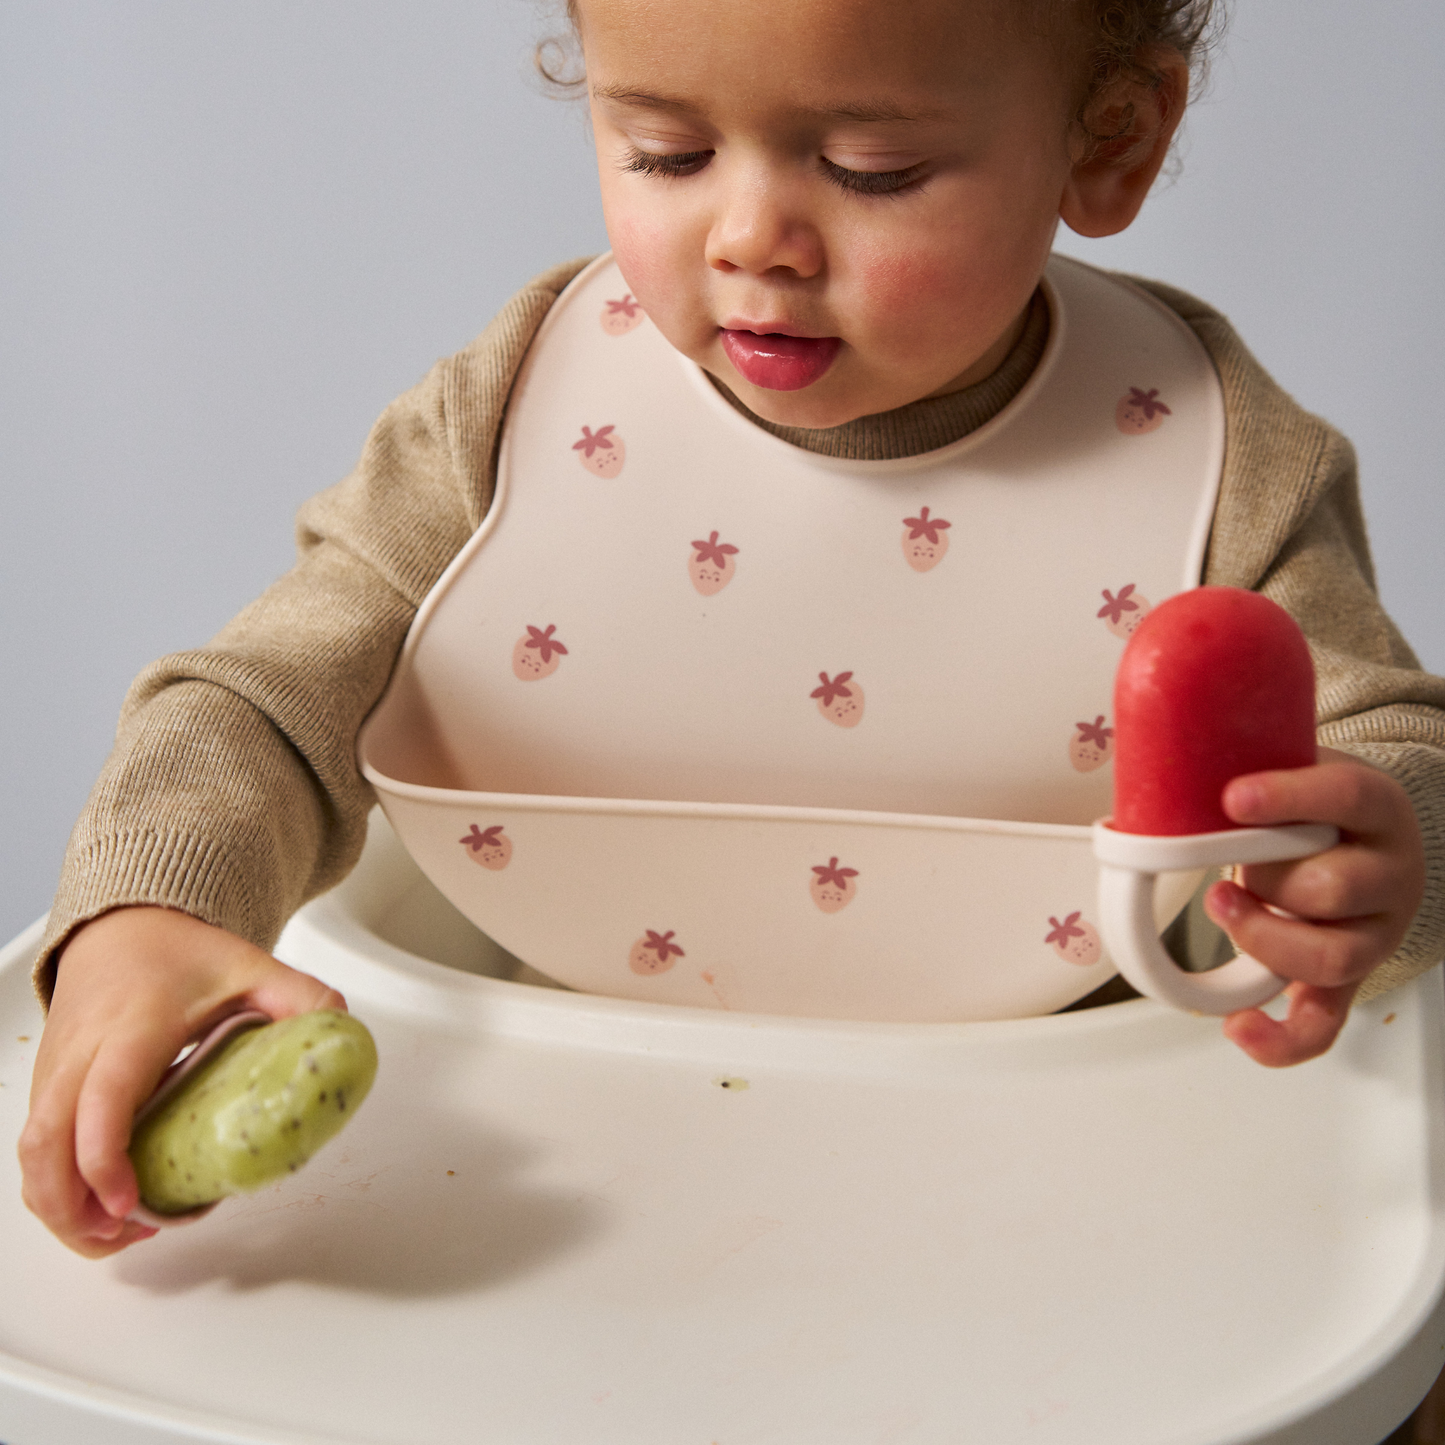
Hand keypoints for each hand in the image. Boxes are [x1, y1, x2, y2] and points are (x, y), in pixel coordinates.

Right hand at [19, 906, 344, 1256]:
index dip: (103, 1158)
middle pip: (46, 1142)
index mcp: (135, 1026)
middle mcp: (82, 1052)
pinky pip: (36, 1148)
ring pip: (31, 1154)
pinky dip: (56, 1188)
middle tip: (125, 1232)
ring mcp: (56, 1071)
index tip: (127, 1201)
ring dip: (61, 1207)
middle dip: (72, 1205)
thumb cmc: (181, 954)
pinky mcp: (47, 1087)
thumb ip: (302, 998)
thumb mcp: (254, 967)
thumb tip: (343, 1033)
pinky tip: (105, 1209)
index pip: (102, 1097)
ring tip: (120, 1232)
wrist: (124, 928)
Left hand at [1205, 748, 1424, 1066]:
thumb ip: (1247, 768)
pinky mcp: (1350, 980)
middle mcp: (1388, 874)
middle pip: (1336, 888)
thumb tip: (1159, 775)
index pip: (1345, 797)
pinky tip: (1239, 1026)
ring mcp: (1373, 932)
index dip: (1289, 798)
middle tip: (1223, 873)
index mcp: (1375, 808)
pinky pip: (1324, 1023)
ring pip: (1334, 956)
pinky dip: (1282, 1037)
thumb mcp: (1294, 768)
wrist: (1365, 835)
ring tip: (1224, 908)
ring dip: (1265, 940)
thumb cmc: (1314, 806)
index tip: (1232, 798)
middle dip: (1268, 882)